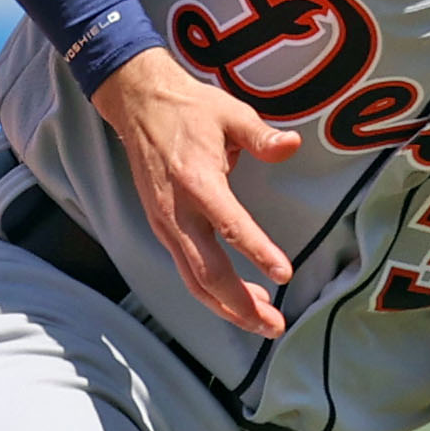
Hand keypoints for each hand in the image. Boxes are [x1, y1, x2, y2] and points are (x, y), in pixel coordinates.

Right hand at [92, 47, 305, 333]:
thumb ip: (261, 135)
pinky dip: (212, 293)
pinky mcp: (163, 229)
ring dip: (228, 307)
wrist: (138, 105)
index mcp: (196, 180)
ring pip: (195, 280)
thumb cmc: (190, 110)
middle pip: (207, 271)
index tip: (284, 273)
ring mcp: (166, 224)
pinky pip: (187, 271)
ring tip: (265, 322)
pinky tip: (239, 300)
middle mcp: (176, 211)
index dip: (257, 251)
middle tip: (276, 325)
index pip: (230, 224)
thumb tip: (291, 146)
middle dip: (241, 304)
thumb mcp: (230, 113)